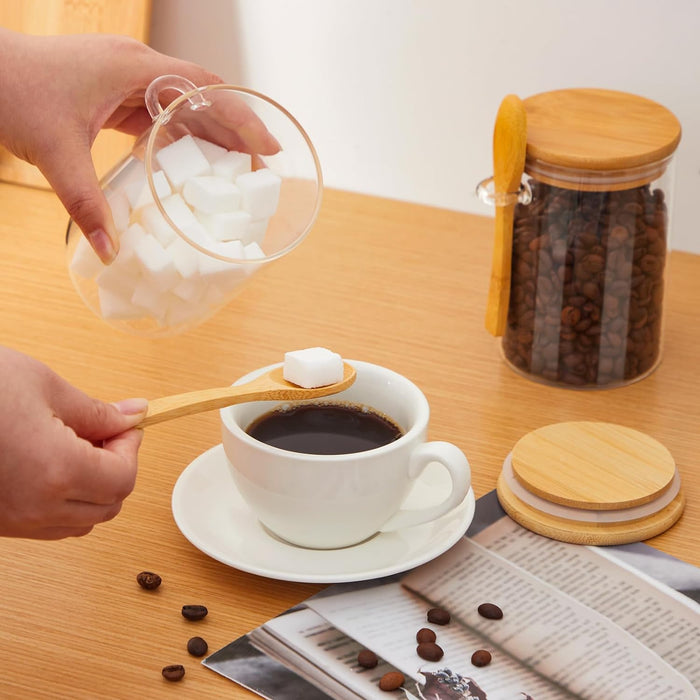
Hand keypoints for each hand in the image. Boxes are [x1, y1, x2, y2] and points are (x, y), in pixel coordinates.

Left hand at [0, 29, 276, 262]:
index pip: (207, 89)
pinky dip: (178, 137)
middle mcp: (137, 68)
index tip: (268, 147)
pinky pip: (159, 112)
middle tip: (258, 168)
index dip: (243, 118)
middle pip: (204, 97)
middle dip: (235, 131)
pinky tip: (185, 163)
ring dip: (209, 135)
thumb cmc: (9, 88)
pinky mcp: (113, 89)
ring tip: (231, 170)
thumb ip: (85, 203)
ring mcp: (125, 77)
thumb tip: (110, 249)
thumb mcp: (54, 151)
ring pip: (183, 105)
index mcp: (134, 70)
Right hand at [0, 346, 146, 538]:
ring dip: (95, 489)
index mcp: (56, 470)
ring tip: (77, 447)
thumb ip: (97, 412)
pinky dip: (67, 502)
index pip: (123, 478)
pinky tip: (54, 466)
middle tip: (105, 434)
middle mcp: (37, 506)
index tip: (125, 426)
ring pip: (82, 522)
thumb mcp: (44, 387)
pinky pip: (50, 526)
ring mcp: (14, 520)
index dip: (131, 449)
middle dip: (118, 468)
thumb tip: (134, 416)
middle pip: (110, 505)